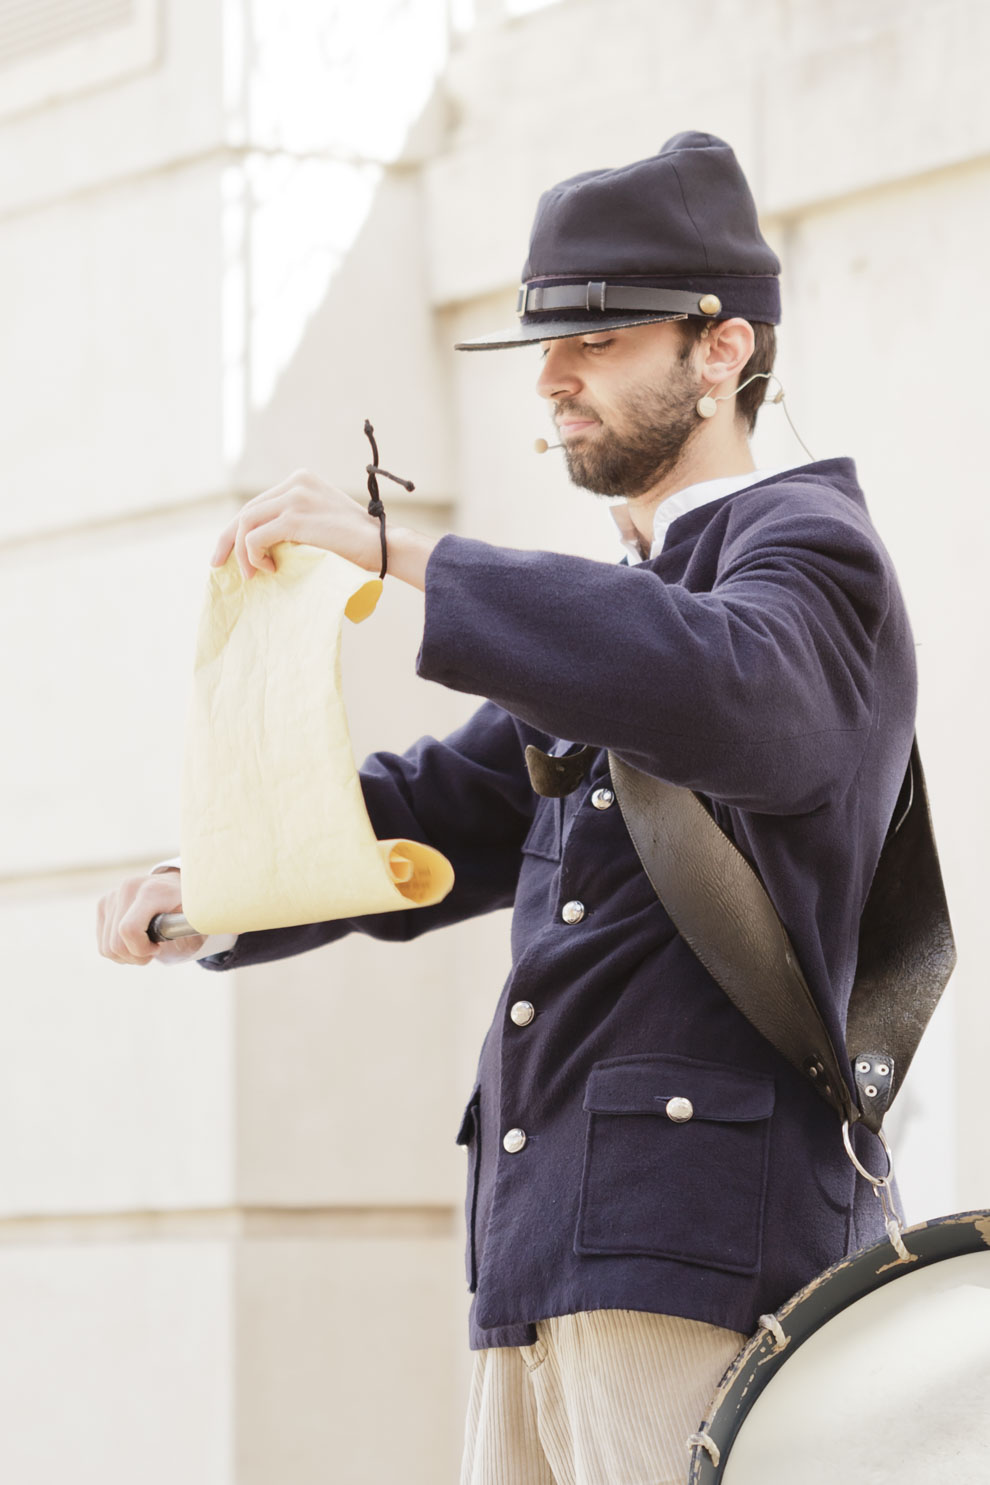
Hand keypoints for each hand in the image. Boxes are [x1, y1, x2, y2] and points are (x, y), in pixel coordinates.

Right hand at [96, 870, 205, 965]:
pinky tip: (135, 939)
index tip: (158, 948)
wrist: (176, 887)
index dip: (141, 949)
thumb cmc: (187, 907)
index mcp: (151, 891)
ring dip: (128, 956)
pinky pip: (103, 944)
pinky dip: (118, 950)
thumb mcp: (195, 919)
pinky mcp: (104, 903)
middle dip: (136, 956)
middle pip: (116, 945)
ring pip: (107, 948)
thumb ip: (190, 931)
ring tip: (146, 944)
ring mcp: (112, 895)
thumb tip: (181, 940)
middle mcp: (127, 889)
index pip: (128, 930)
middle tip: (155, 950)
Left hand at [210, 469, 382, 579]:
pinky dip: (253, 555)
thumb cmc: (357, 544)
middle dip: (228, 539)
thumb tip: (264, 545)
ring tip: (250, 574)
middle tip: (218, 564)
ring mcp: (295, 497)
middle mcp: (295, 483)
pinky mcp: (295, 517)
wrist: (383, 545)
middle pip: (246, 510)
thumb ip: (296, 521)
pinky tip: (267, 568)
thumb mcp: (322, 521)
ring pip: (246, 522)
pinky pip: (255, 536)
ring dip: (241, 552)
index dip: (237, 528)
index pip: (257, 503)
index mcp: (301, 480)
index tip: (227, 551)